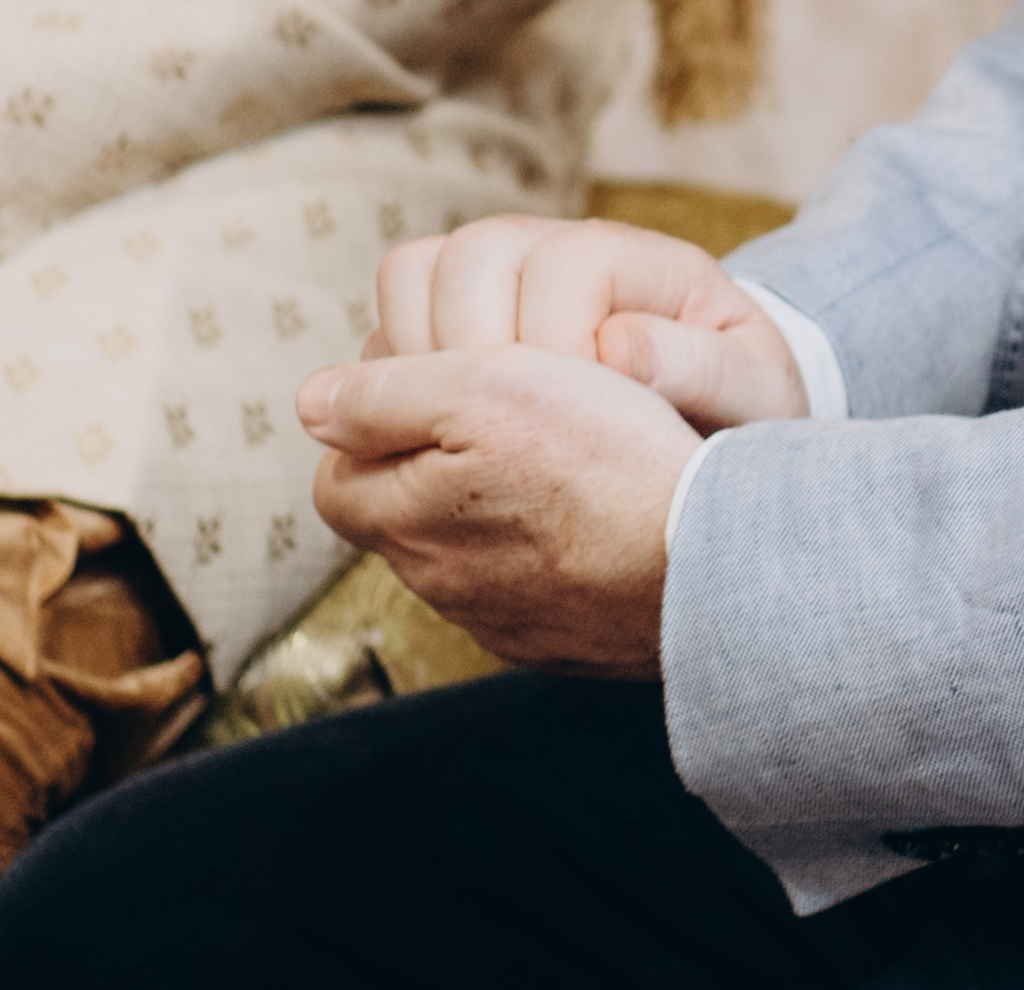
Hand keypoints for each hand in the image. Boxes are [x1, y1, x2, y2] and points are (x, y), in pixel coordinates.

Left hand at [298, 344, 696, 671]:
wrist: (711, 566)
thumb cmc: (600, 464)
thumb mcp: (484, 387)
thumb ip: (385, 393)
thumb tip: (312, 398)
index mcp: (403, 524)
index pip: (339, 470)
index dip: (377, 419)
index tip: (436, 384)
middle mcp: (441, 587)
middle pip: (403, 512)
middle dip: (432, 464)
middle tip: (500, 413)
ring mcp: (505, 622)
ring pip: (470, 550)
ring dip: (497, 506)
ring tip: (561, 458)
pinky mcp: (564, 640)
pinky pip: (534, 585)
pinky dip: (551, 547)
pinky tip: (599, 515)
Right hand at [374, 213, 810, 435]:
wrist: (711, 425)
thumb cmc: (738, 411)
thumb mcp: (752, 397)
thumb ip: (704, 370)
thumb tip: (621, 349)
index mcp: (639, 259)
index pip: (565, 266)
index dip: (560, 348)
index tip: (582, 426)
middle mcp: (556, 249)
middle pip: (469, 256)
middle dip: (479, 355)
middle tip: (511, 436)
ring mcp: (497, 281)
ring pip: (411, 278)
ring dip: (424, 362)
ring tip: (472, 439)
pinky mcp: (454, 327)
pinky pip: (389, 331)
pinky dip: (397, 383)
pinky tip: (440, 445)